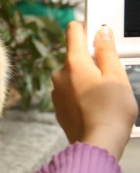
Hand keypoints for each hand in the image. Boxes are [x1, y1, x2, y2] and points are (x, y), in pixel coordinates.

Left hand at [51, 22, 137, 159]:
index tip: (98, 32)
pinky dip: (82, 94)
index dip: (87, 28)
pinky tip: (96, 105)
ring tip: (105, 96)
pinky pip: (71, 91)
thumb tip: (101, 32)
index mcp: (74, 62)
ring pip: (74, 75)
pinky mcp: (58, 105)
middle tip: (111, 76)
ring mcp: (57, 90)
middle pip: (76, 56)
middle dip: (93, 61)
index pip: (74, 31)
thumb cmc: (110, 112)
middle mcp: (60, 74)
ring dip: (87, 79)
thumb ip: (107, 51)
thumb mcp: (116, 76)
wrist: (97, 143)